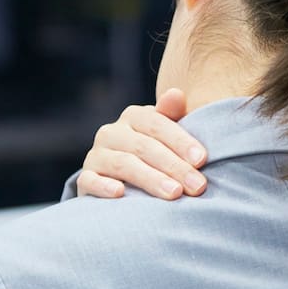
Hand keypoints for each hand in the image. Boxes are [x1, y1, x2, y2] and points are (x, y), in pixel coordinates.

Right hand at [78, 88, 207, 199]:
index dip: (181, 141)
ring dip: (150, 179)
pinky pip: (90, 180)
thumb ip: (172, 116)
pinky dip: (103, 186)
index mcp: (133, 117)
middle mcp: (111, 132)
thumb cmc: (152, 154)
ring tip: (174, 194)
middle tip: (197, 186)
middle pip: (144, 147)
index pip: (157, 124)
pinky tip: (120, 193)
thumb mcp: (165, 134)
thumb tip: (176, 94)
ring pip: (122, 164)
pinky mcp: (85, 178)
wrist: (117, 177)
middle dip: (174, 166)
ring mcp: (96, 155)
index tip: (202, 160)